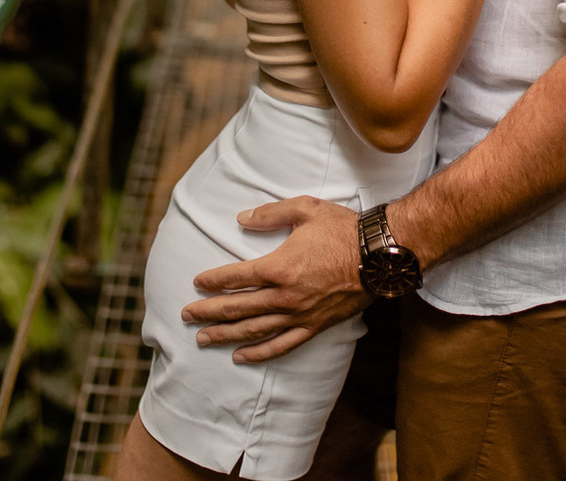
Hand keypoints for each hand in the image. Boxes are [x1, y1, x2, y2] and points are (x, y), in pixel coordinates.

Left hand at [181, 197, 368, 362]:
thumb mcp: (305, 209)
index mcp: (279, 266)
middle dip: (209, 312)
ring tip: (204, 339)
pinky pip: (283, 344)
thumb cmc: (342, 228)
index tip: (196, 283)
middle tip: (187, 315)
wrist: (379, 255)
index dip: (213, 280)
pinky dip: (260, 352)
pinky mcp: (315, 326)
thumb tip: (241, 219)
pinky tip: (242, 356)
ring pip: (255, 330)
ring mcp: (300, 314)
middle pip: (238, 307)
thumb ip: (270, 214)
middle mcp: (286, 295)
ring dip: (227, 335)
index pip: (236, 277)